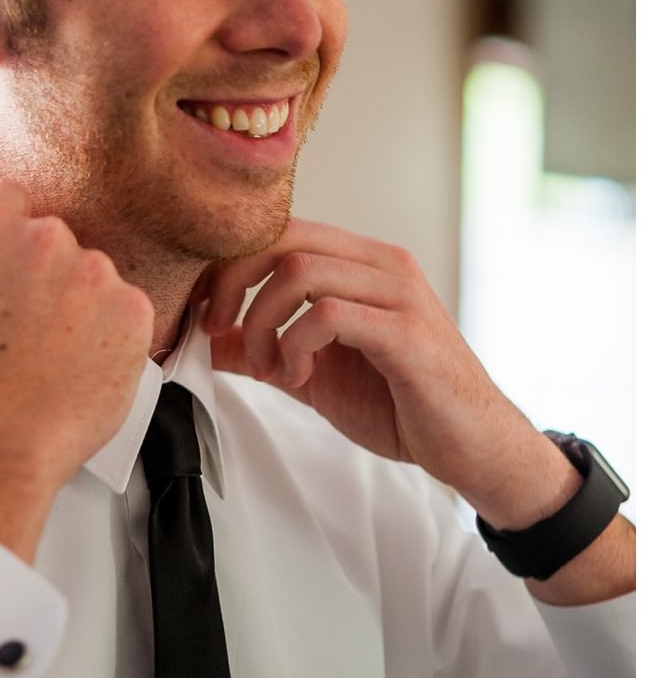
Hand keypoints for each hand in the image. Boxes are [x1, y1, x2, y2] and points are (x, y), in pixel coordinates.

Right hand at [0, 181, 153, 556]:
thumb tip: (19, 270)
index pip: (17, 199)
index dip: (20, 236)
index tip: (21, 265)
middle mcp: (46, 237)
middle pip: (65, 243)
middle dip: (58, 279)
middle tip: (38, 332)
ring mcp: (94, 270)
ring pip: (101, 281)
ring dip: (91, 310)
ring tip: (59, 361)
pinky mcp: (134, 308)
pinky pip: (131, 314)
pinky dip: (118, 341)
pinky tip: (86, 371)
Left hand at [194, 220, 573, 528]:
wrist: (470, 446)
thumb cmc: (401, 405)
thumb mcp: (313, 374)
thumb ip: (263, 351)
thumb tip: (209, 340)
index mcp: (361, 262)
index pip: (281, 231)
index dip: (230, 266)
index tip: (208, 311)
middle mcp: (382, 264)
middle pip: (283, 239)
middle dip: (234, 286)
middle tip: (224, 332)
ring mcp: (399, 294)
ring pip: (300, 272)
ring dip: (264, 324)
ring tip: (269, 366)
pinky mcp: (407, 333)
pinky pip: (329, 314)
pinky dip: (295, 345)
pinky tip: (300, 376)